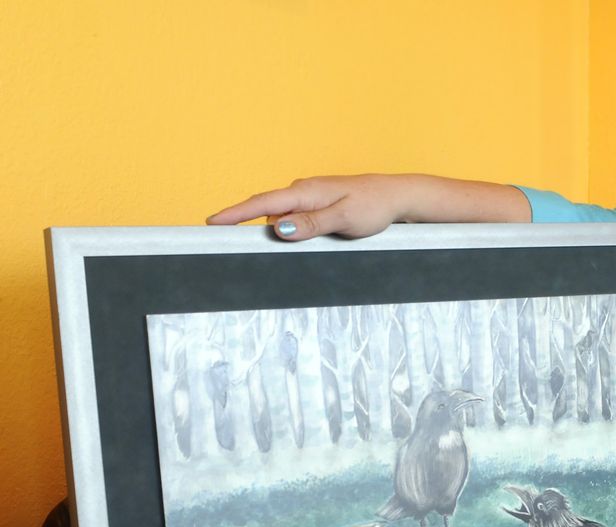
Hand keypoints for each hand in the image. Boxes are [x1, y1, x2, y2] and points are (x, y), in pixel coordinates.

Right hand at [207, 173, 530, 239]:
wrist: (398, 197)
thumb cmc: (374, 206)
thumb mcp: (343, 218)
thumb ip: (311, 223)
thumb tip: (277, 226)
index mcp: (305, 192)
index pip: (261, 203)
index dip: (234, 213)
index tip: (210, 222)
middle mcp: (304, 190)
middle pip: (264, 206)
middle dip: (238, 218)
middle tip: (212, 234)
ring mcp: (311, 196)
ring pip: (278, 212)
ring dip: (259, 224)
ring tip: (236, 239)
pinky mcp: (318, 204)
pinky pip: (291, 215)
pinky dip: (279, 224)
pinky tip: (275, 236)